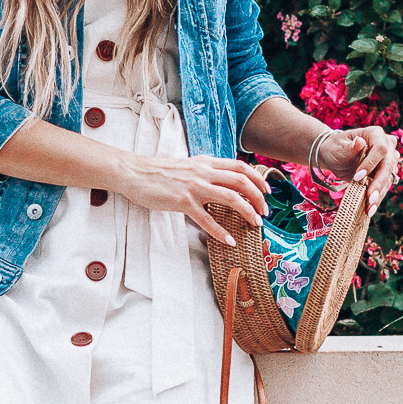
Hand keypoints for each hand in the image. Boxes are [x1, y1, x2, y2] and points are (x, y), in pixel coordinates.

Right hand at [115, 153, 270, 245]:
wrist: (135, 173)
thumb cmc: (160, 173)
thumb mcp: (189, 167)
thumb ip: (207, 172)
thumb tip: (225, 183)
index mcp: (207, 162)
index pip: (241, 167)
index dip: (258, 179)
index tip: (267, 192)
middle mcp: (204, 172)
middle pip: (242, 182)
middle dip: (258, 198)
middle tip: (264, 213)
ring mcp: (194, 186)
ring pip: (231, 198)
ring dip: (247, 212)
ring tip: (254, 225)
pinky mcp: (182, 201)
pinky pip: (207, 219)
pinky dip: (220, 231)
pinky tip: (229, 241)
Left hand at [315, 126, 398, 213]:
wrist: (336, 156)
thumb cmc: (335, 148)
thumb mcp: (338, 147)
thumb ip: (349, 148)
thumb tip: (359, 142)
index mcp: (376, 134)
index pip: (380, 149)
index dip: (371, 163)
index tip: (358, 176)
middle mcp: (387, 146)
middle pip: (388, 166)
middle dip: (378, 183)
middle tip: (369, 199)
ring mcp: (388, 160)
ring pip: (388, 179)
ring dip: (379, 195)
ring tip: (369, 209)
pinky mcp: (385, 174)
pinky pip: (384, 187)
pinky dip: (376, 198)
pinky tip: (370, 209)